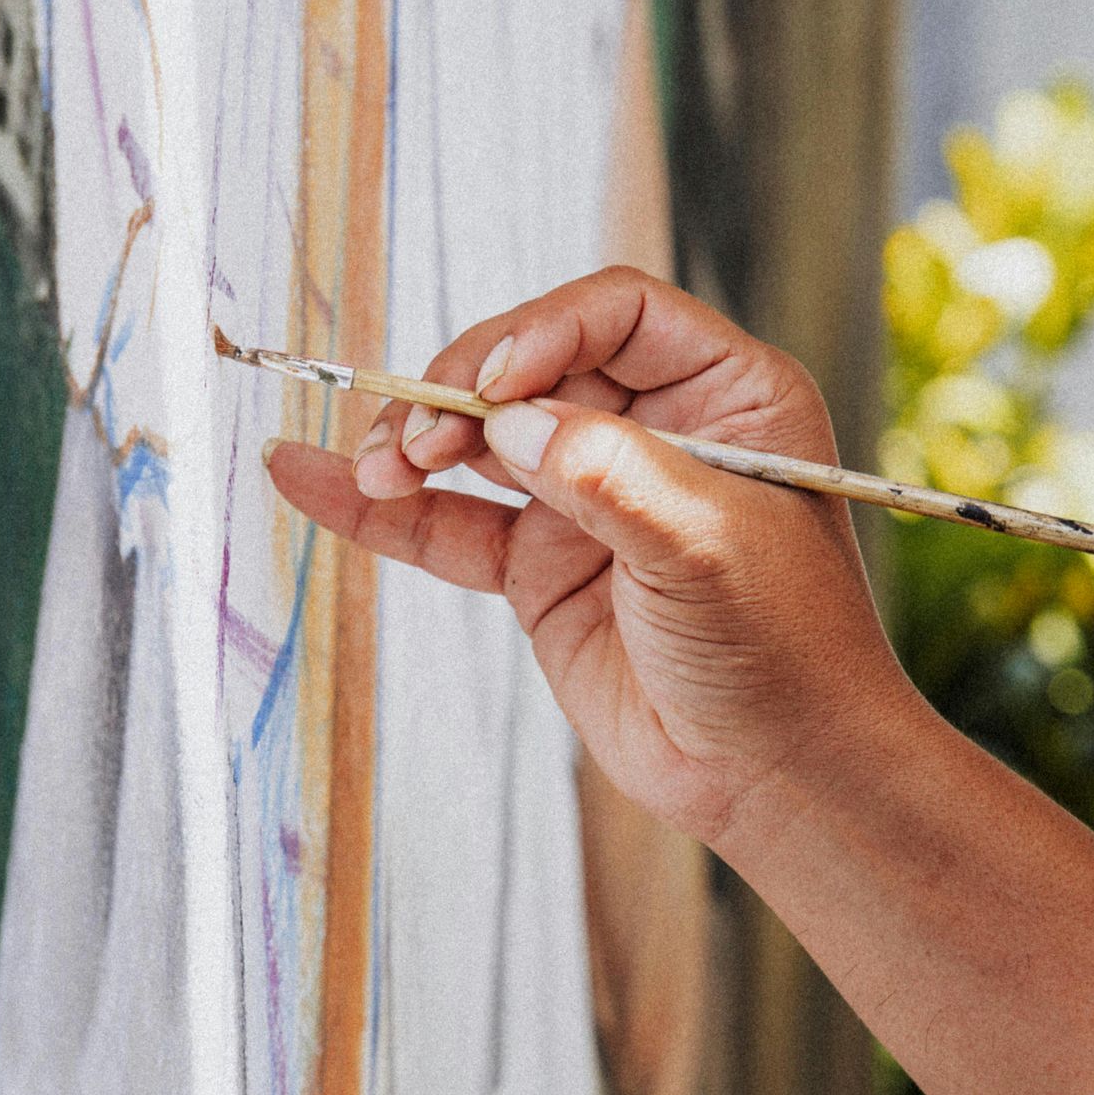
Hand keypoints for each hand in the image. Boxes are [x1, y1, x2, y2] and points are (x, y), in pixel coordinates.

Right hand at [262, 267, 905, 864]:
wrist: (780, 779)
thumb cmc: (786, 655)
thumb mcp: (709, 547)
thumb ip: (608, 475)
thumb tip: (511, 421)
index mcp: (728, 394)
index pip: (616, 315)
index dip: (543, 332)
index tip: (490, 389)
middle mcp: (656, 430)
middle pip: (532, 365)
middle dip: (459, 393)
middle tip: (414, 440)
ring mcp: (590, 497)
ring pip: (481, 440)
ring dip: (413, 444)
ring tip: (370, 470)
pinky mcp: (543, 566)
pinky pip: (451, 522)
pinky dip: (382, 510)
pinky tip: (307, 480)